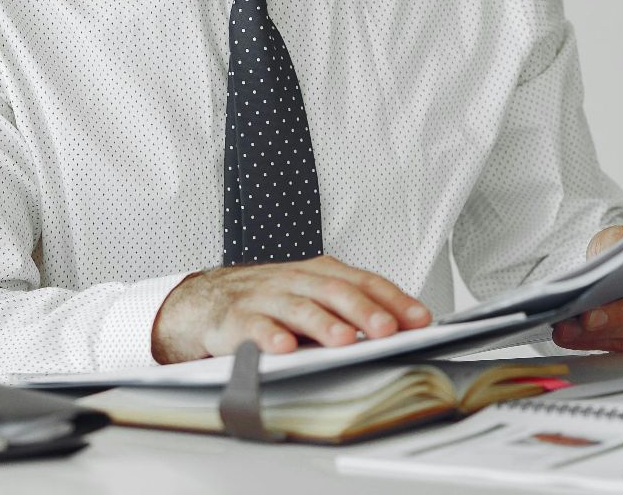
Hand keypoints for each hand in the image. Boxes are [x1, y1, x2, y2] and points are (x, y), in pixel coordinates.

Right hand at [150, 255, 432, 363]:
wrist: (204, 301)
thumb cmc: (267, 301)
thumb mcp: (309, 297)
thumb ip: (346, 309)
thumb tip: (398, 329)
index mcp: (317, 274)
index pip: (363, 281)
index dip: (393, 299)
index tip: (419, 319)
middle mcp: (294, 280)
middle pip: (334, 291)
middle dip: (364, 310)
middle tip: (387, 330)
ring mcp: (264, 298)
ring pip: (298, 307)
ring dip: (323, 324)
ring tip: (345, 340)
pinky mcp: (235, 319)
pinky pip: (254, 327)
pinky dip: (269, 336)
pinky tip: (284, 348)